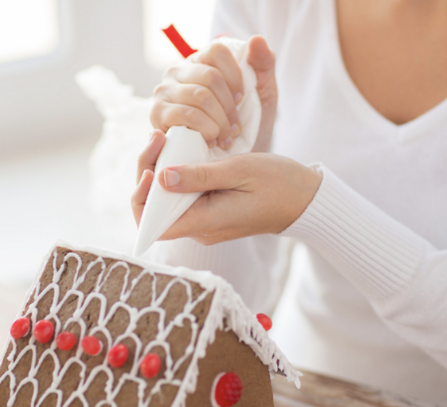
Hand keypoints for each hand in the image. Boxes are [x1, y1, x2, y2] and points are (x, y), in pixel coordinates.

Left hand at [133, 130, 321, 244]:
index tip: (150, 168)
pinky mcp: (209, 213)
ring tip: (166, 138)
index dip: (141, 199)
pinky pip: (182, 197)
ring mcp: (204, 222)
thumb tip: (161, 177)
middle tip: (157, 138)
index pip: (153, 226)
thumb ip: (199, 175)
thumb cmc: (278, 183)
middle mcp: (200, 228)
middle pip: (154, 210)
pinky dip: (176, 174)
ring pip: (166, 202)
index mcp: (205, 223)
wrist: (304, 200)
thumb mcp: (239, 170)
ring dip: (160, 170)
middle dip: (148, 174)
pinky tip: (180, 150)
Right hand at [151, 35, 277, 152]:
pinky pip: (186, 115)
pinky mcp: (157, 115)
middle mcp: (177, 72)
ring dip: (219, 123)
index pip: (217, 51)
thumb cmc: (244, 129)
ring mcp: (164, 93)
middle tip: (235, 130)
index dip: (235, 77)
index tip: (242, 100)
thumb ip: (263, 65)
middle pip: (210, 77)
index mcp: (200, 62)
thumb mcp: (262, 96)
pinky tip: (211, 142)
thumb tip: (256, 39)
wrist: (228, 169)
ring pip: (200, 96)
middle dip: (229, 108)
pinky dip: (205, 130)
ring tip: (226, 139)